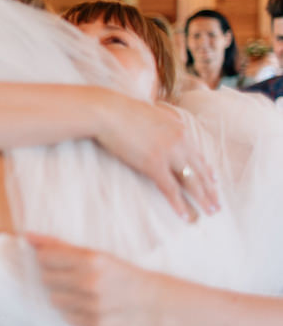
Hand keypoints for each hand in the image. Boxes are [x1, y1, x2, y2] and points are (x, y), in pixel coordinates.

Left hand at [27, 233, 155, 325]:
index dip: (46, 259)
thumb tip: (28, 236)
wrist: (150, 302)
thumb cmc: (118, 272)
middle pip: (46, 279)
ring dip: (62, 295)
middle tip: (69, 277)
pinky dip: (73, 312)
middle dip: (53, 276)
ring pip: (54, 299)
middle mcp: (92, 283)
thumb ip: (58, 244)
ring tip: (78, 292)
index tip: (54, 261)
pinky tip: (87, 305)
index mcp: (91, 260)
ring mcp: (94, 307)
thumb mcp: (94, 253)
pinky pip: (66, 317)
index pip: (45, 258)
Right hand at [97, 93, 217, 219]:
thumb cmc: (121, 110)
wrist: (108, 112)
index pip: (197, 154)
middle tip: (217, 204)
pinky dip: (179, 204)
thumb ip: (164, 121)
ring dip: (203, 199)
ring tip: (211, 212)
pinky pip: (170, 189)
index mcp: (179, 128)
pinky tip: (186, 216)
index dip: (207, 170)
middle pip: (199, 170)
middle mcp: (179, 142)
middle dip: (210, 189)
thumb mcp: (151, 112)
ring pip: (191, 181)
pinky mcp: (154, 165)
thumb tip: (167, 125)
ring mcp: (168, 154)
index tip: (214, 181)